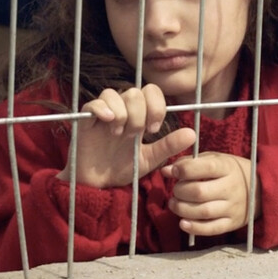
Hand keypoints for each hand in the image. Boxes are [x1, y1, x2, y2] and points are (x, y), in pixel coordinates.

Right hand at [57, 84, 195, 187]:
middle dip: (139, 114)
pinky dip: (102, 109)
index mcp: (138, 116)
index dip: (156, 106)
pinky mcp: (85, 122)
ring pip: (114, 93)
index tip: (153, 130)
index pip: (151, 91)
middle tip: (134, 136)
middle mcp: (121, 111)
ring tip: (119, 134)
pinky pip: (93, 103)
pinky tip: (109, 122)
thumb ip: (169, 145)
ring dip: (122, 114)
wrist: (98, 187)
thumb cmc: (122, 169)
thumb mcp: (150, 159)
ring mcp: (102, 115)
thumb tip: (192, 134)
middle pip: (134, 92)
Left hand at [161, 152, 260, 236]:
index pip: (205, 167)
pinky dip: (194, 228)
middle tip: (175, 190)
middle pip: (200, 192)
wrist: (260, 189)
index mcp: (227, 167)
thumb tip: (166, 170)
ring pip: (203, 212)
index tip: (173, 171)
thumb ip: (189, 163)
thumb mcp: (214, 159)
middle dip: (180, 191)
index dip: (184, 170)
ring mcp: (233, 207)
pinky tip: (183, 223)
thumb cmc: (229, 171)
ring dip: (183, 209)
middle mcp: (232, 187)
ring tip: (174, 204)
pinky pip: (212, 229)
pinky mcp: (232, 223)